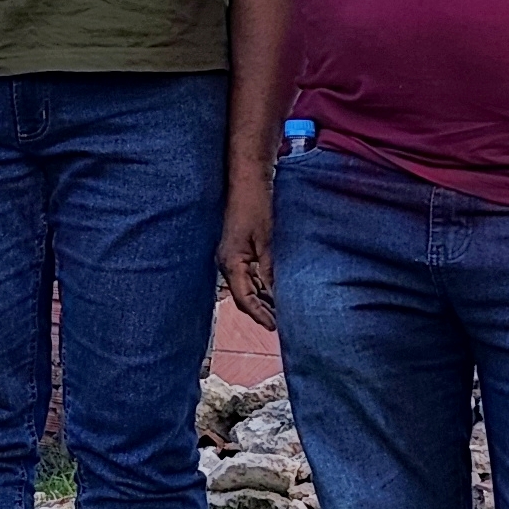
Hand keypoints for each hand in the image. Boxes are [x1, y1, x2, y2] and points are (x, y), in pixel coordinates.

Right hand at [221, 174, 276, 325]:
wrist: (247, 181)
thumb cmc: (256, 206)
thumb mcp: (267, 240)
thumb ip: (270, 269)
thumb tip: (277, 294)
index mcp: (231, 262)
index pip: (243, 298)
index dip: (259, 314)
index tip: (274, 326)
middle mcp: (227, 262)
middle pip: (243, 296)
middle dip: (261, 310)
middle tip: (281, 323)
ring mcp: (231, 257)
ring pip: (246, 287)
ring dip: (262, 299)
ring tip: (281, 312)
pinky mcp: (237, 251)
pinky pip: (247, 275)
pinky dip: (260, 285)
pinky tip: (274, 291)